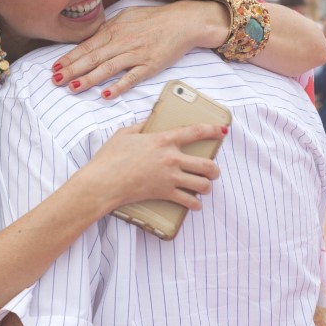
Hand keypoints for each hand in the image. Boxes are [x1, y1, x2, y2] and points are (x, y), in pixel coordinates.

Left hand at [50, 2, 227, 98]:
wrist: (182, 22)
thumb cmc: (154, 19)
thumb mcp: (126, 17)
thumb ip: (108, 29)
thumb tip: (91, 39)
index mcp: (114, 30)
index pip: (86, 46)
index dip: (69, 58)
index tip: (54, 68)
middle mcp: (122, 42)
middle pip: (92, 58)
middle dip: (72, 70)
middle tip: (55, 81)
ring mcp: (135, 54)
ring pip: (107, 69)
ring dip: (89, 79)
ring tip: (73, 88)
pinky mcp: (149, 66)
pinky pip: (131, 78)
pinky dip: (118, 87)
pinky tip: (106, 95)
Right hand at [86, 121, 226, 212]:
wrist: (103, 182)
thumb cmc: (110, 158)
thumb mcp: (125, 134)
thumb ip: (141, 126)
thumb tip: (150, 120)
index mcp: (163, 140)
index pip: (196, 132)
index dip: (212, 130)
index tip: (222, 131)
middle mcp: (171, 158)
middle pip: (206, 164)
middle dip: (214, 169)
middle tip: (214, 171)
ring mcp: (170, 177)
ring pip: (202, 184)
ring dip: (207, 186)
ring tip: (205, 187)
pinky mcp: (165, 193)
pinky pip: (188, 201)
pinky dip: (195, 205)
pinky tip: (196, 205)